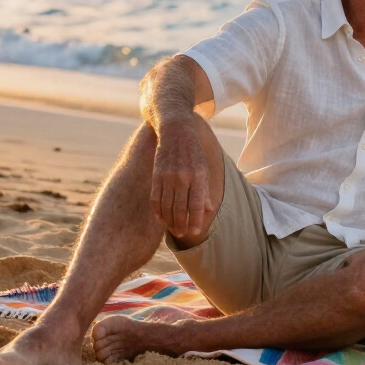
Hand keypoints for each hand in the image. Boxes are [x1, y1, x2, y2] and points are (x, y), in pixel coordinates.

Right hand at [151, 118, 214, 238]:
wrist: (175, 130)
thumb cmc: (193, 151)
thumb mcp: (204, 168)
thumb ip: (205, 190)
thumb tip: (208, 210)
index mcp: (198, 175)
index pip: (197, 204)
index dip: (196, 220)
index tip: (195, 232)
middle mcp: (183, 176)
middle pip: (181, 207)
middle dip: (182, 224)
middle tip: (182, 235)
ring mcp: (168, 175)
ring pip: (167, 205)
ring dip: (169, 220)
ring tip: (173, 230)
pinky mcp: (156, 174)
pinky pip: (155, 197)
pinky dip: (157, 210)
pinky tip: (160, 218)